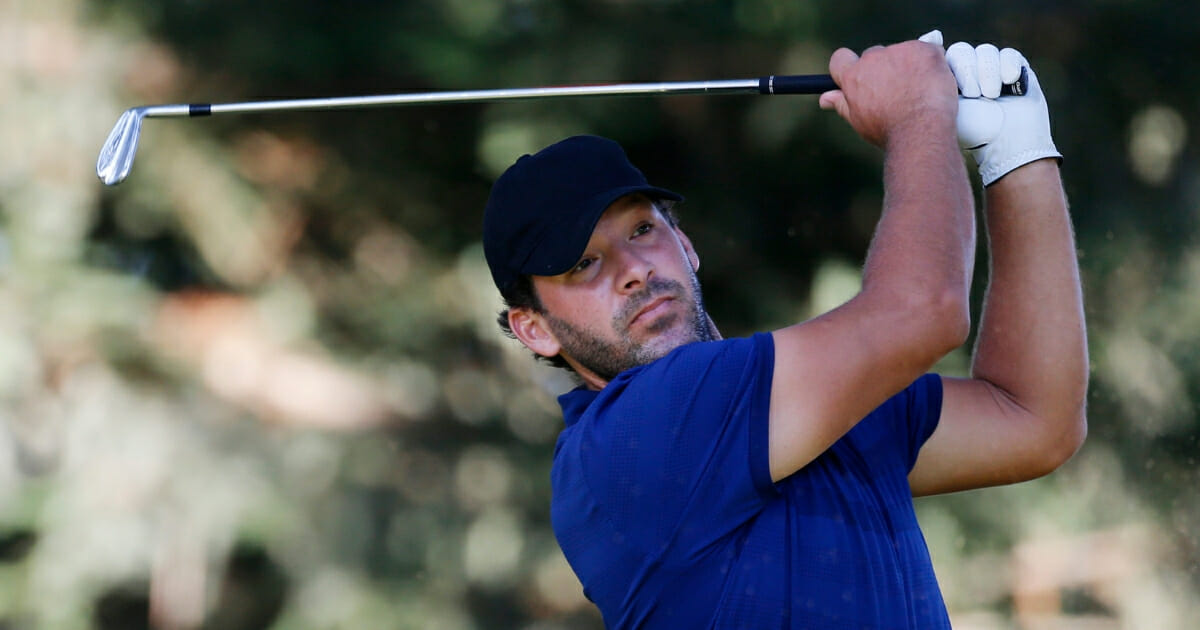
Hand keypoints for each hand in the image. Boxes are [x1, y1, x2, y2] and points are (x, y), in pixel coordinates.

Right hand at [819, 36, 957, 147]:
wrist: (921, 131)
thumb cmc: (888, 131)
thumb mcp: (859, 120)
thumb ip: (842, 104)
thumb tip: (824, 98)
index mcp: (854, 76)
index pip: (841, 58)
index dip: (849, 65)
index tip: (861, 75)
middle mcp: (873, 59)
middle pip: (874, 55)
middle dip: (883, 68)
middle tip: (897, 90)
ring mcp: (900, 52)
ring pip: (902, 53)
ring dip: (909, 65)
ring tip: (919, 91)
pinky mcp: (925, 50)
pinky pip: (928, 50)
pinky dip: (930, 64)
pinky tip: (933, 83)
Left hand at [942, 39, 1061, 185]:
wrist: (1008, 145)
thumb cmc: (973, 132)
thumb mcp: (947, 106)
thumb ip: (935, 79)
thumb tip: (931, 39)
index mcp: (948, 81)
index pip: (944, 57)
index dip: (953, 69)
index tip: (959, 91)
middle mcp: (970, 73)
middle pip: (963, 51)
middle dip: (968, 70)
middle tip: (973, 94)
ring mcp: (993, 71)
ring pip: (986, 51)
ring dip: (988, 71)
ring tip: (991, 95)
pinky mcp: (1016, 70)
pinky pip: (1009, 54)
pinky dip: (1008, 66)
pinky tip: (1009, 82)